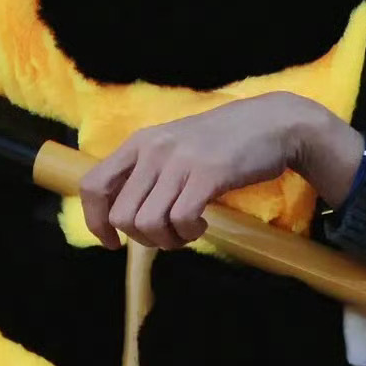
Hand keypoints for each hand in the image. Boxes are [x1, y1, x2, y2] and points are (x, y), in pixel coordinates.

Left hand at [80, 93, 364, 249]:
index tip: (113, 243)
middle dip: (141, 239)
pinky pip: (180, 220)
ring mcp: (180, 161)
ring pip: (147, 223)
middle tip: (167, 236)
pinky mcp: (208, 174)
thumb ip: (149, 172)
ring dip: (167, 240)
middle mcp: (153, 150)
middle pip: (121, 215)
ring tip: (188, 230)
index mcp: (139, 143)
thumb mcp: (174, 147)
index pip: (93, 185)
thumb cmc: (223, 140)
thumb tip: (126, 214)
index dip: (95, 222)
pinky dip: (188, 233)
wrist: (272, 123)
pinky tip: (203, 224)